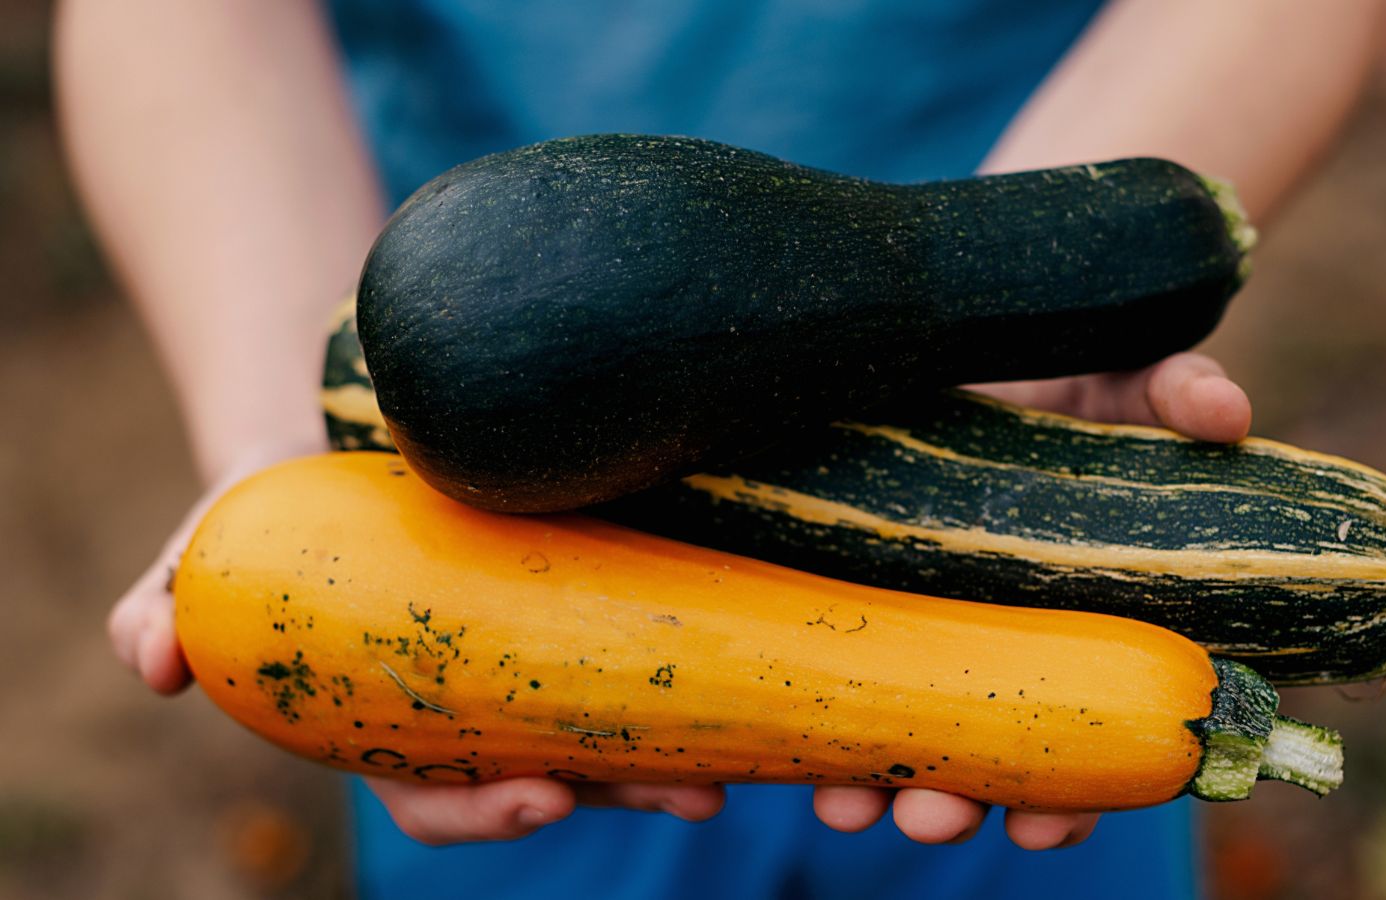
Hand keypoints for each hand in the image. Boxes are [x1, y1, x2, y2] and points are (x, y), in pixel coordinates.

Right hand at [111, 438, 729, 845]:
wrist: (339, 431)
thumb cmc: (274, 507)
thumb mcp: (215, 546)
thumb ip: (171, 604)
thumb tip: (149, 663)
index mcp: (398, 727)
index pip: (440, 796)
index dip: (489, 812)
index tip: (544, 794)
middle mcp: (479, 707)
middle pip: (559, 768)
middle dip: (624, 790)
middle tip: (687, 792)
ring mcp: (540, 659)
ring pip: (616, 725)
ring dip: (680, 748)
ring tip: (740, 757)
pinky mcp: (586, 597)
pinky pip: (646, 640)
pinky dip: (699, 658)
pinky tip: (753, 659)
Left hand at [808, 351, 1250, 849]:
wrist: (946, 353)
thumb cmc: (1052, 380)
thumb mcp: (1115, 377)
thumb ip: (1174, 391)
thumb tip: (1227, 412)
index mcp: (1087, 614)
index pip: (1097, 724)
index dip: (1079, 790)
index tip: (1046, 825)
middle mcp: (1012, 638)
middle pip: (996, 751)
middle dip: (966, 799)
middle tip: (930, 819)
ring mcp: (931, 625)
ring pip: (915, 731)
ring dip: (884, 780)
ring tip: (848, 802)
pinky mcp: (859, 602)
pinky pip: (840, 679)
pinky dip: (822, 723)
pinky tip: (796, 745)